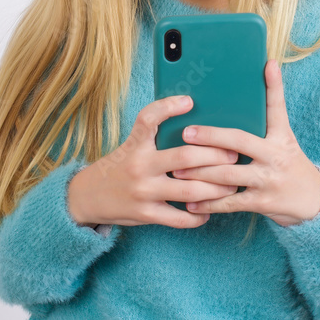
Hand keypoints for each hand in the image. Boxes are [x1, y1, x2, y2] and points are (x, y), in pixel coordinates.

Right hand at [68, 94, 241, 229]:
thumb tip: (192, 122)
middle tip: (233, 154)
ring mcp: (144, 192)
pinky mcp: (146, 214)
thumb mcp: (129, 145)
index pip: (148, 119)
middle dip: (215, 155)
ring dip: (216, 188)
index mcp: (135, 145)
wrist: (86, 197)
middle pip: (184, 157)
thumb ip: (154, 137)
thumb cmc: (117, 167)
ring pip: (189, 191)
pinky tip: (210, 210)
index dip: (168, 107)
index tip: (189, 101)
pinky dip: (199, 216)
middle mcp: (139, 166)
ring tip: (231, 185)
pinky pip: (179, 218)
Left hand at [171, 59, 319, 226]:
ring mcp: (268, 180)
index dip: (274, 85)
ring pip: (228, 175)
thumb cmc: (290, 163)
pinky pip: (230, 202)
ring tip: (178, 169)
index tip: (267, 65)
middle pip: (239, 142)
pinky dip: (209, 203)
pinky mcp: (262, 202)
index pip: (277, 107)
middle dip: (211, 137)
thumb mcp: (284, 139)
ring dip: (200, 172)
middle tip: (186, 133)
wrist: (315, 200)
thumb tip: (263, 74)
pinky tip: (190, 201)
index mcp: (281, 137)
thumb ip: (268, 116)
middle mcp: (275, 156)